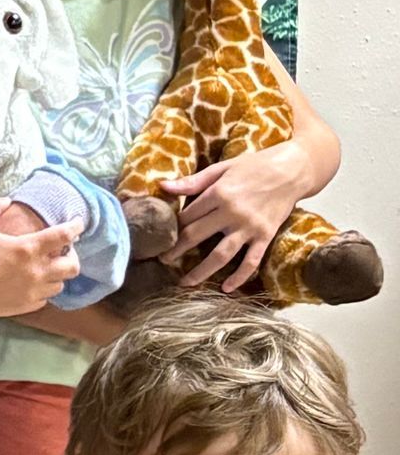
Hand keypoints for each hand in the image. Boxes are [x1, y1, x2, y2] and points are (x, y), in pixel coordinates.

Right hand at [0, 194, 79, 318]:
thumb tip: (6, 200)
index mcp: (27, 249)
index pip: (64, 236)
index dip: (75, 227)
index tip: (78, 223)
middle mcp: (36, 272)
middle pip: (72, 266)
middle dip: (72, 255)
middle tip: (62, 249)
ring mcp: (32, 292)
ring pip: (61, 284)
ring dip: (58, 274)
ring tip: (48, 267)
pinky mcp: (25, 306)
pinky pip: (45, 299)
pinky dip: (44, 289)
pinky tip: (34, 283)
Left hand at [162, 147, 302, 289]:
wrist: (292, 171)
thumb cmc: (254, 166)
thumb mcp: (222, 168)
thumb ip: (193, 181)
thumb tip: (163, 187)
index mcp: (218, 194)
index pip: (188, 216)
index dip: (173, 227)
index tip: (163, 236)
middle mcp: (232, 213)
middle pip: (197, 236)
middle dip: (177, 250)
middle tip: (163, 261)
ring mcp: (250, 227)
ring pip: (221, 255)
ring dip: (201, 271)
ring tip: (185, 283)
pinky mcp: (266, 236)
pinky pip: (251, 261)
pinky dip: (239, 277)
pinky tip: (226, 288)